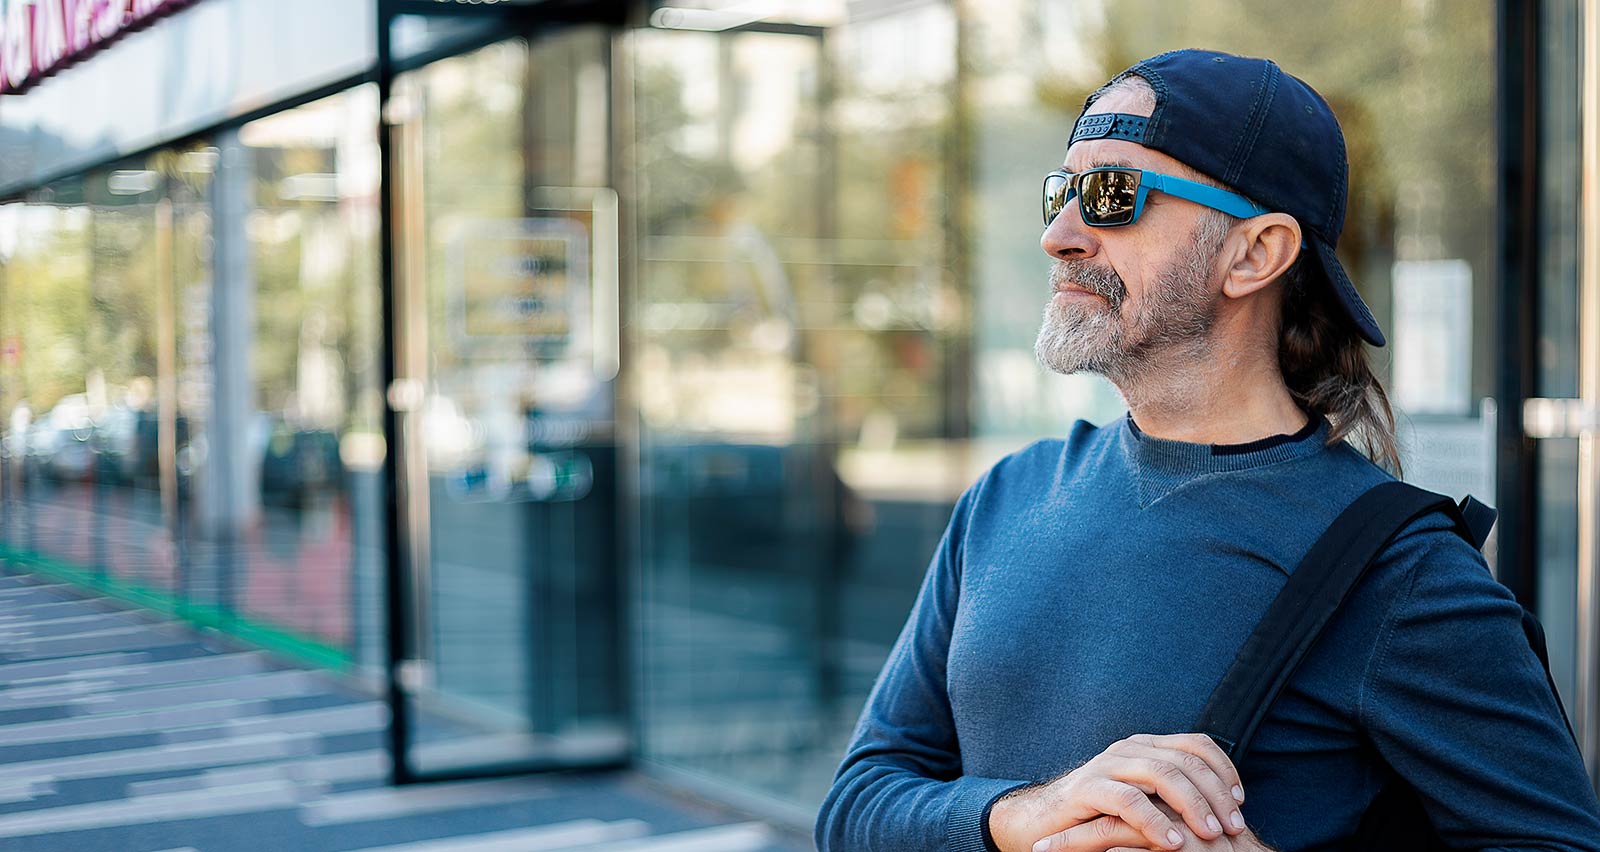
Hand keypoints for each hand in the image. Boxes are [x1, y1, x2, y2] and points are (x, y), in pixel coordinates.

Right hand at [987, 733, 1247, 851]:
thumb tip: (1226, 808)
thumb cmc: (1103, 819)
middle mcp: (1128, 749)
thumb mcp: (1147, 803)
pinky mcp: (1088, 789)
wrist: (1044, 825)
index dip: (1224, 770)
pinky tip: (1172, 843)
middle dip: (1215, 794)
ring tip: (1209, 835)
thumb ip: (1175, 797)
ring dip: (1192, 805)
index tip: (1240, 805)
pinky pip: (1129, 801)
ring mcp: (1107, 765)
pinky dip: (1155, 822)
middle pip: (1184, 760)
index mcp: (1146, 747)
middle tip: (1233, 827)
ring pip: (1161, 773)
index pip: (1197, 744)